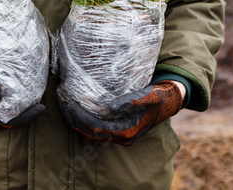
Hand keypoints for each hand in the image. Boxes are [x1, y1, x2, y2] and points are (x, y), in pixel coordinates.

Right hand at [0, 59, 44, 127]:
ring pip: (12, 111)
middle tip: (42, 104)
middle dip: (28, 112)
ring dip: (24, 106)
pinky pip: (9, 102)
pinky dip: (19, 98)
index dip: (26, 116)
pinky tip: (27, 90)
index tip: (40, 108)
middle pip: (14, 118)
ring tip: (37, 96)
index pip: (10, 121)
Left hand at [60, 81, 182, 145]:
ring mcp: (120, 134)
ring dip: (77, 120)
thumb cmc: (160, 97)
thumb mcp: (149, 96)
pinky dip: (84, 120)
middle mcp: (122, 136)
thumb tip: (110, 106)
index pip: (96, 128)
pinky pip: (97, 128)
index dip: (80, 116)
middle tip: (62, 101)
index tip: (68, 103)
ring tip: (64, 104)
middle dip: (74, 118)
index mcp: (127, 132)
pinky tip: (76, 108)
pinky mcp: (119, 127)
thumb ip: (132, 100)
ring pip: (92, 132)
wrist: (171, 100)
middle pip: (90, 132)